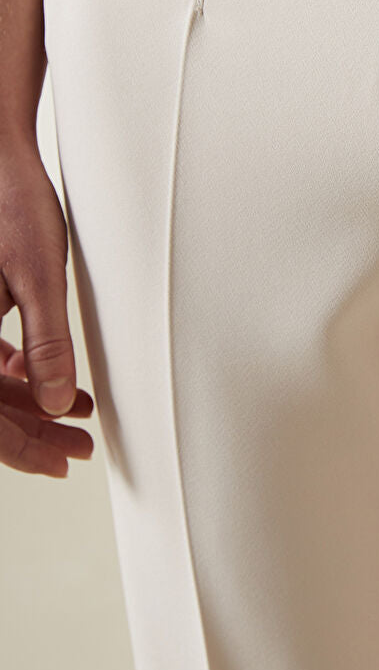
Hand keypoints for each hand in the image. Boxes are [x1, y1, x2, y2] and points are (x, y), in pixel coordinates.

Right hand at [0, 140, 93, 475]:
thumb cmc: (13, 205)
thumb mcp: (38, 276)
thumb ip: (47, 343)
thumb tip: (56, 402)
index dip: (24, 449)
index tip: (64, 464)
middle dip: (32, 432)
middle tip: (79, 448)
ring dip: (25, 402)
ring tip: (76, 413)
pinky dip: (9, 374)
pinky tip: (45, 380)